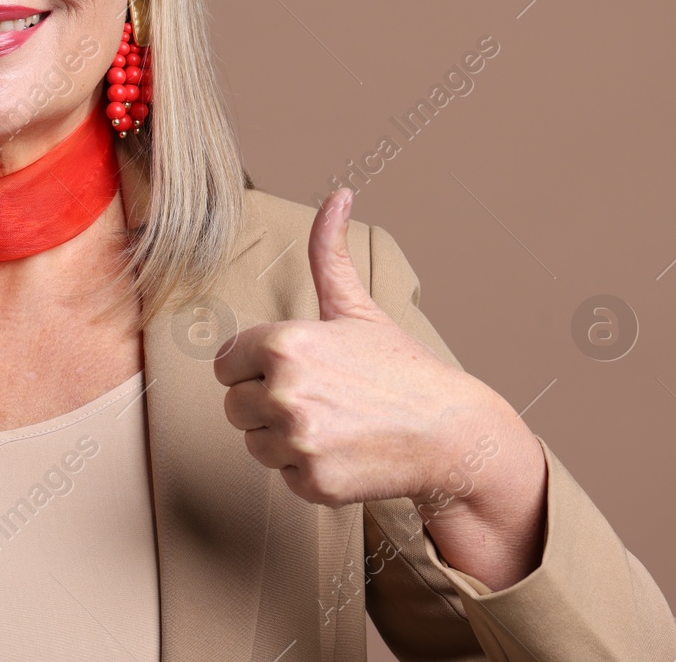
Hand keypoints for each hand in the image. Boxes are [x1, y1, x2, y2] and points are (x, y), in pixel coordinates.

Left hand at [214, 187, 493, 507]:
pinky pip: (281, 475)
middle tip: (320, 399)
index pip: (225, 363)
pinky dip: (308, 469)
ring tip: (333, 423)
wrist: (451, 433)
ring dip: (284, 439)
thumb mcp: (357, 308)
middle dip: (266, 404)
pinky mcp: (311, 481)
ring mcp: (298, 439)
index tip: (296, 370)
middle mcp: (284, 391)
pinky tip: (344, 450)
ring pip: (254, 442)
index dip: (255, 367)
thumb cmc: (399, 368)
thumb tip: (337, 194)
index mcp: (283, 342)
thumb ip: (329, 252)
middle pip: (234, 405)